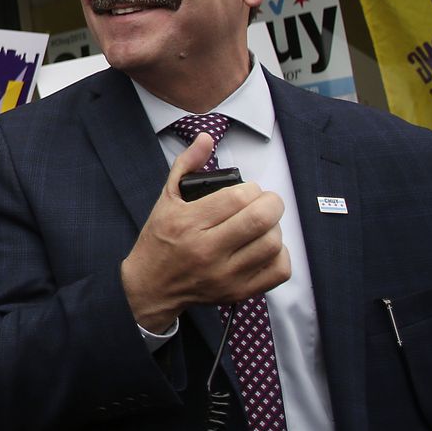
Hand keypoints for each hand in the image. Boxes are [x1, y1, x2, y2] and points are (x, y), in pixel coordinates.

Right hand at [120, 134, 289, 331]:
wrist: (151, 286)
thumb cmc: (159, 239)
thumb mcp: (166, 198)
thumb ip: (187, 165)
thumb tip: (206, 138)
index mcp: (188, 222)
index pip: (238, 198)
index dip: (252, 189)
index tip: (247, 191)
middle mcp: (207, 250)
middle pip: (260, 220)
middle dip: (271, 203)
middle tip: (264, 202)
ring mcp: (224, 275)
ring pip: (272, 244)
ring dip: (274, 228)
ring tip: (262, 224)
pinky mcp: (237, 292)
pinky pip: (278, 271)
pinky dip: (280, 255)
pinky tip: (265, 247)